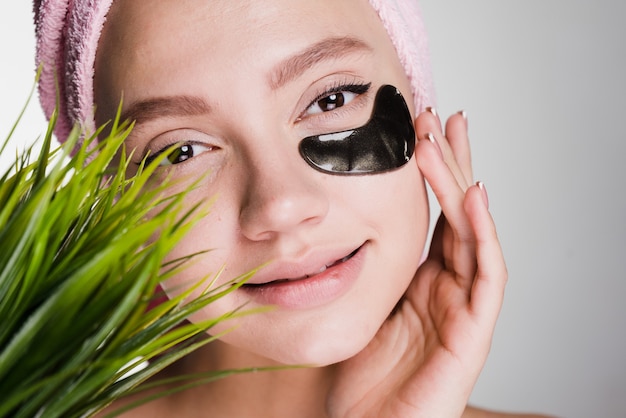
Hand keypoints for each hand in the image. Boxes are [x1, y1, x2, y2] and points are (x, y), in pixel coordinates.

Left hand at [328, 110, 506, 416]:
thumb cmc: (361, 379)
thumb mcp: (355, 309)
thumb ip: (357, 270)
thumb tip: (323, 225)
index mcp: (421, 280)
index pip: (432, 216)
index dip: (428, 175)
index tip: (413, 129)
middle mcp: (446, 286)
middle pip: (455, 213)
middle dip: (449, 163)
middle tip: (437, 115)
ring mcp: (463, 306)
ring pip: (471, 232)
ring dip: (460, 183)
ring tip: (446, 137)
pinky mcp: (473, 332)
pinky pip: (487, 276)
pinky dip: (483, 234)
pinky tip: (475, 197)